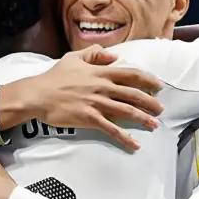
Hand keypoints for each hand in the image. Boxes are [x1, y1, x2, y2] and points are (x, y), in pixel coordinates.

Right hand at [0, 45, 163, 150]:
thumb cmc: (54, 77)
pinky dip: (125, 137)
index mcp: (100, 72)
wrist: (38, 95)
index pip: (130, 74)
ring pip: (127, 111)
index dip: (147, 79)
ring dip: (143, 118)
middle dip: (150, 102)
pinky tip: (135, 144)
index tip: (159, 85)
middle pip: (133, 94)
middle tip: (161, 109)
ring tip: (155, 125)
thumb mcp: (74, 57)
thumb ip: (94, 53)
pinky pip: (112, 129)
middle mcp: (102, 87)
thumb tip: (113, 56)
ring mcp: (97, 103)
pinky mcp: (90, 118)